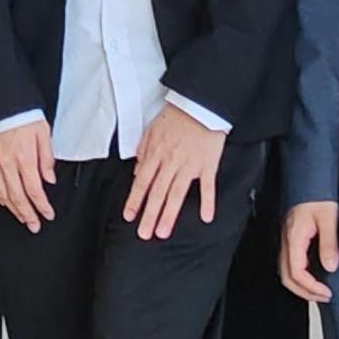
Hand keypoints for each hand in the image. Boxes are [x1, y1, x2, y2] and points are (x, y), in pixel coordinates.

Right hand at [0, 118, 56, 232]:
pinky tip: (3, 201)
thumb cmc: (23, 115)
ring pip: (3, 194)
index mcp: (25, 158)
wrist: (1, 103)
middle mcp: (8, 164)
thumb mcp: (43, 134)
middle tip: (34, 225)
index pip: (35, 190)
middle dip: (27, 214)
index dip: (42, 206)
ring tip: (22, 217)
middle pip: (18, 197)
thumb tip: (49, 178)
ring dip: (13, 209)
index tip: (48, 214)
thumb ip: (47, 158)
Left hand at [124, 101, 226, 239]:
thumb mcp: (151, 130)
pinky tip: (205, 217)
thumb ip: (143, 152)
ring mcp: (190, 165)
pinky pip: (208, 186)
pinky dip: (207, 202)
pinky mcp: (208, 164)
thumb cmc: (175, 117)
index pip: (142, 182)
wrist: (199, 105)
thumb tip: (137, 173)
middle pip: (157, 192)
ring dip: (169, 214)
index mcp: (156, 154)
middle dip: (149, 215)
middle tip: (144, 233)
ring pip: (177, 193)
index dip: (134, 200)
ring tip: (163, 231)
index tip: (130, 216)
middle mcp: (171, 162)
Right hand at [280, 201, 338, 302]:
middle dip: (304, 292)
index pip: (296, 272)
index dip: (311, 287)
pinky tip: (314, 275)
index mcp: (294, 237)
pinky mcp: (291, 236)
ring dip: (301, 285)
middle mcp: (287, 240)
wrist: (309, 176)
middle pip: (286, 276)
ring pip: (286, 271)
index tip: (328, 292)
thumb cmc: (317, 192)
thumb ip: (328, 243)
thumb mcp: (328, 217)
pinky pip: (290, 262)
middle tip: (324, 298)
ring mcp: (287, 238)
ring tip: (320, 291)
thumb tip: (330, 267)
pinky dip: (300, 275)